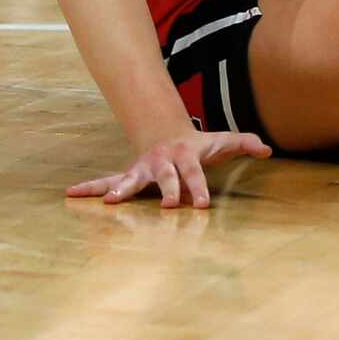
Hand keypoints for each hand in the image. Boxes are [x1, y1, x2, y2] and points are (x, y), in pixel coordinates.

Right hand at [67, 130, 269, 208]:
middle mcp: (162, 162)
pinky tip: (72, 194)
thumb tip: (267, 149)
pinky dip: (90, 188)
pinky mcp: (128, 176)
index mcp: (185, 156)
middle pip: (165, 177)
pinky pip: (106, 182)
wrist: (167, 133)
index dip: (198, 188)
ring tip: (107, 202)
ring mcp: (142, 168)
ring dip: (120, 190)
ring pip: (129, 179)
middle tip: (167, 205)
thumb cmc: (198, 145)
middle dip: (166, 190)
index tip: (201, 206)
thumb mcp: (222, 142)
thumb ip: (244, 143)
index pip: (195, 173)